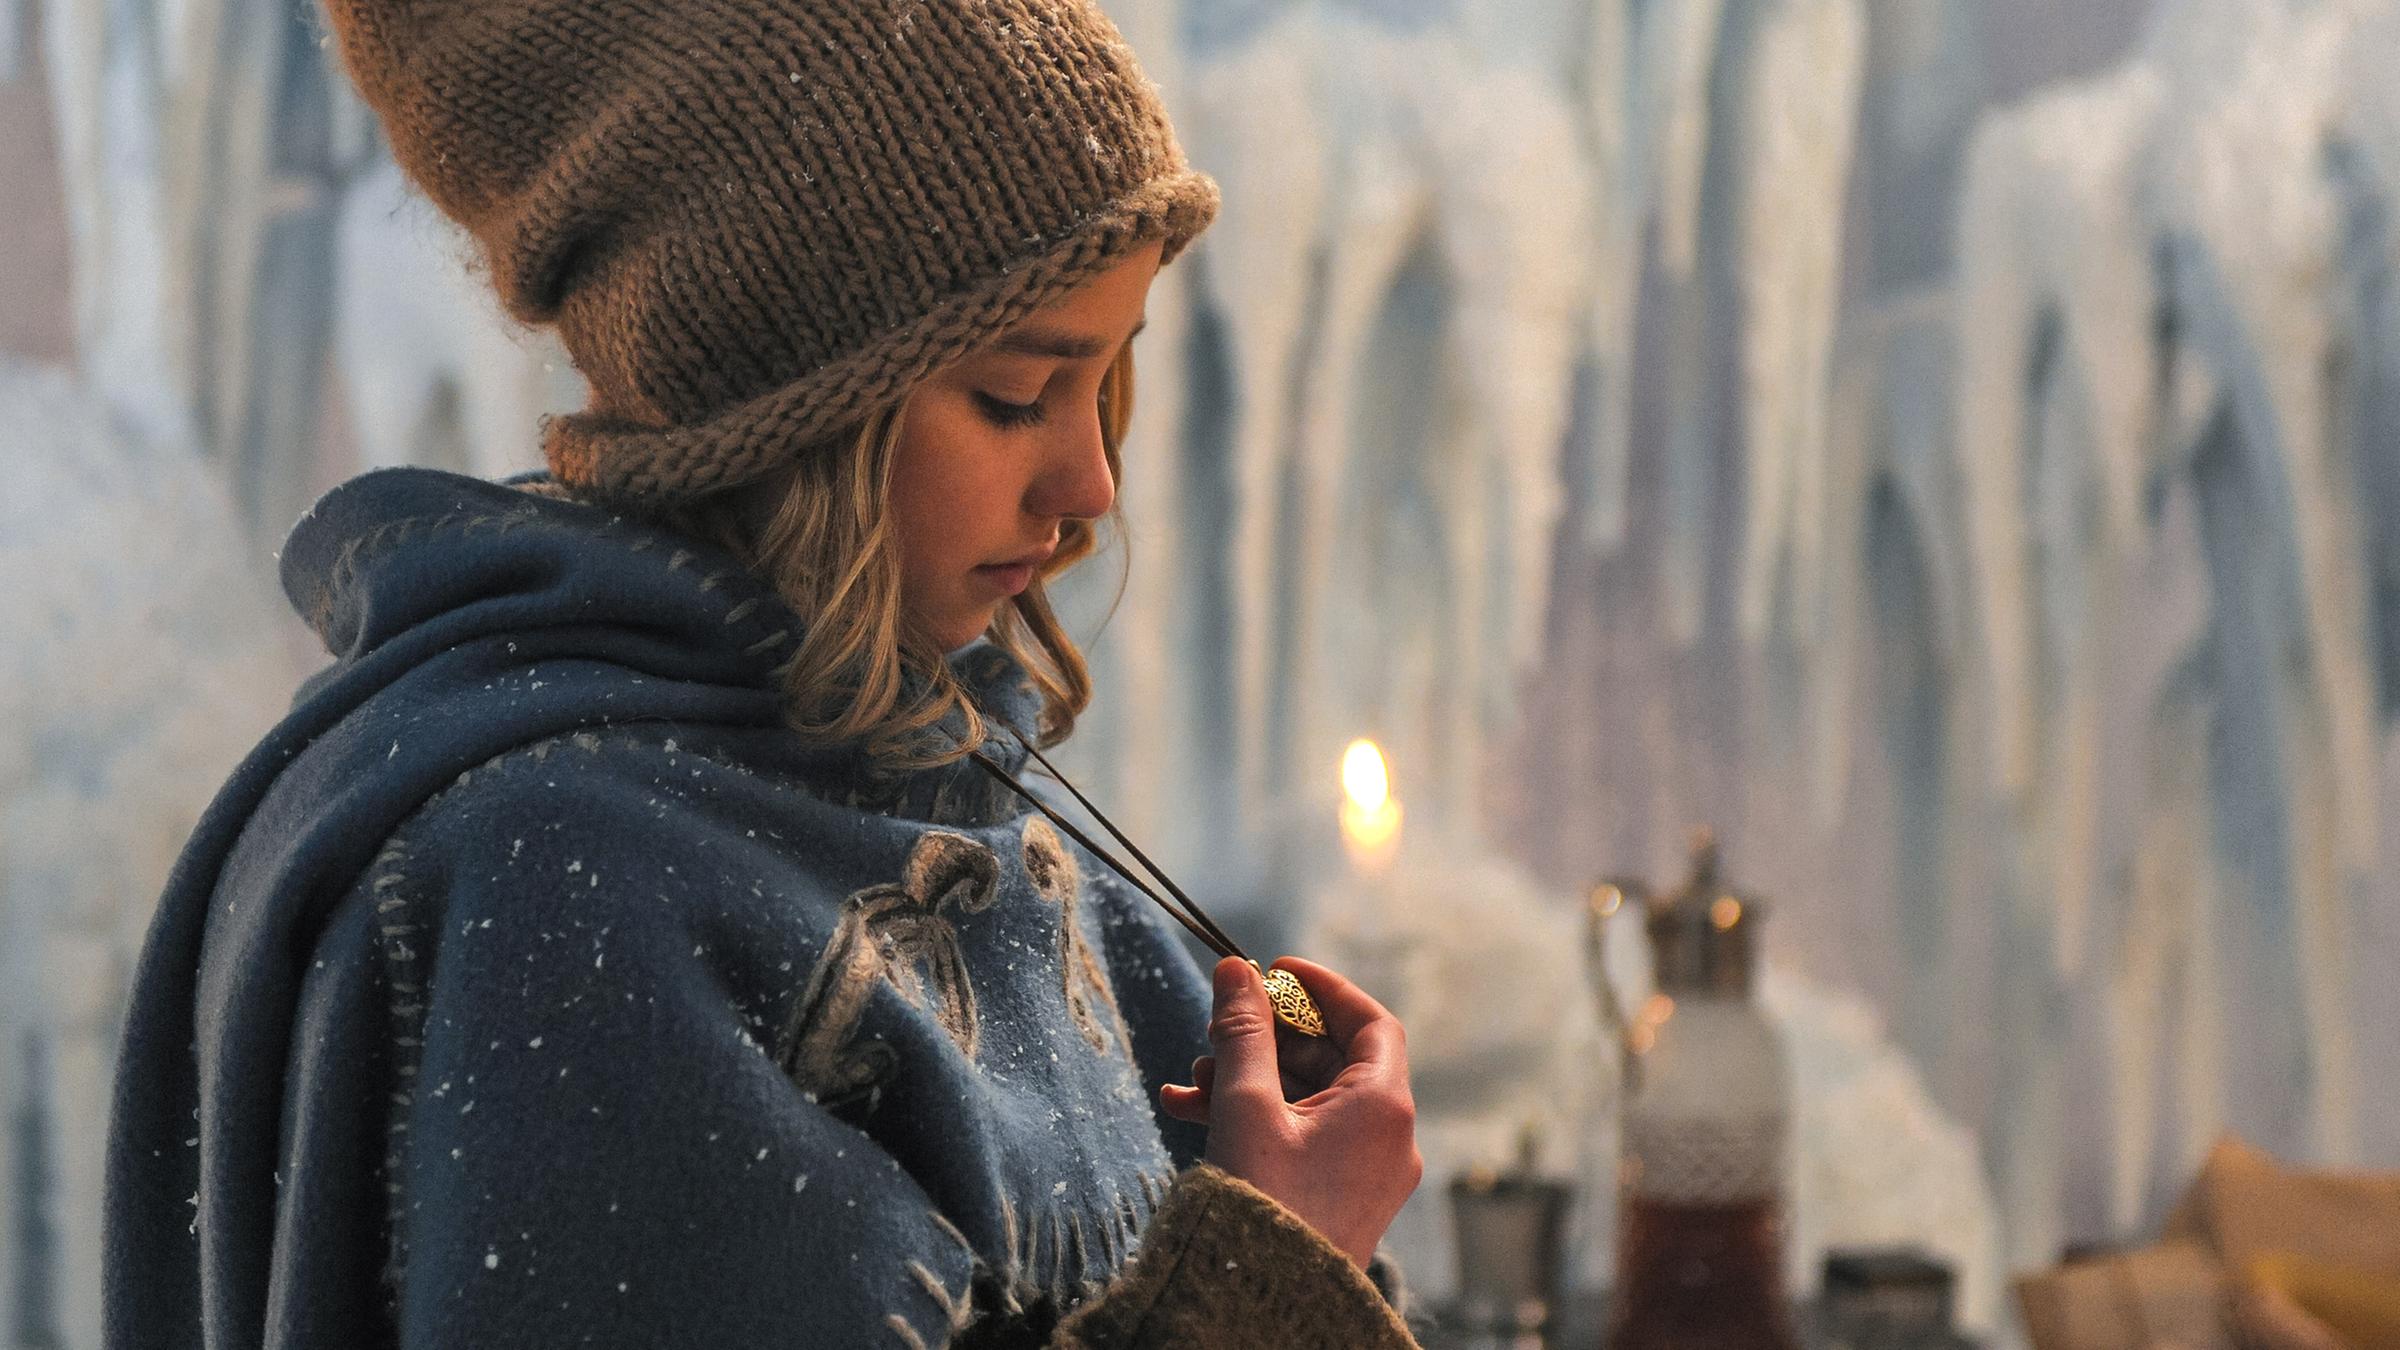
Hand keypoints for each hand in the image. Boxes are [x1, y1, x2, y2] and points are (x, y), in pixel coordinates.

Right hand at [1159, 956, 1421, 1267]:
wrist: (1268, 1308)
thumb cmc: (1265, 1205)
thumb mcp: (1246, 1107)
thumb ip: (1243, 1032)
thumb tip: (1236, 969)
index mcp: (1384, 1106)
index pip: (1368, 1021)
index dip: (1322, 989)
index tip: (1273, 971)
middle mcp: (1387, 1136)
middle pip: (1334, 1058)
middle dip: (1267, 1039)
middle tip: (1214, 1029)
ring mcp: (1366, 1170)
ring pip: (1309, 1099)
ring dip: (1250, 1079)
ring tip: (1190, 1080)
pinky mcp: (1340, 1197)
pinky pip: (1304, 1137)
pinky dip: (1257, 1119)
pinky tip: (1191, 1112)